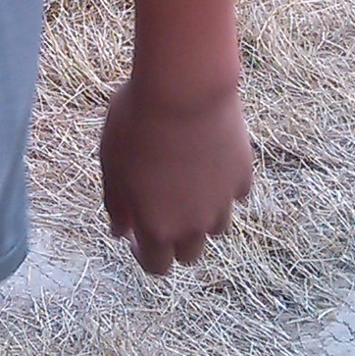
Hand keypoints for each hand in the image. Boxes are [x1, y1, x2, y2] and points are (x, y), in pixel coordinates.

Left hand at [99, 73, 253, 272]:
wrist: (185, 89)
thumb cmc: (138, 123)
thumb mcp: (111, 163)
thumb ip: (116, 203)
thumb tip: (119, 231)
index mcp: (158, 226)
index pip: (157, 266)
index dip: (144, 253)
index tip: (136, 230)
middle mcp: (194, 224)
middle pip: (190, 254)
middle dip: (175, 240)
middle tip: (163, 207)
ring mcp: (223, 201)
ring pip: (217, 228)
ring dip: (202, 216)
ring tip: (187, 183)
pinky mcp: (243, 175)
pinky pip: (235, 193)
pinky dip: (224, 185)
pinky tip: (209, 160)